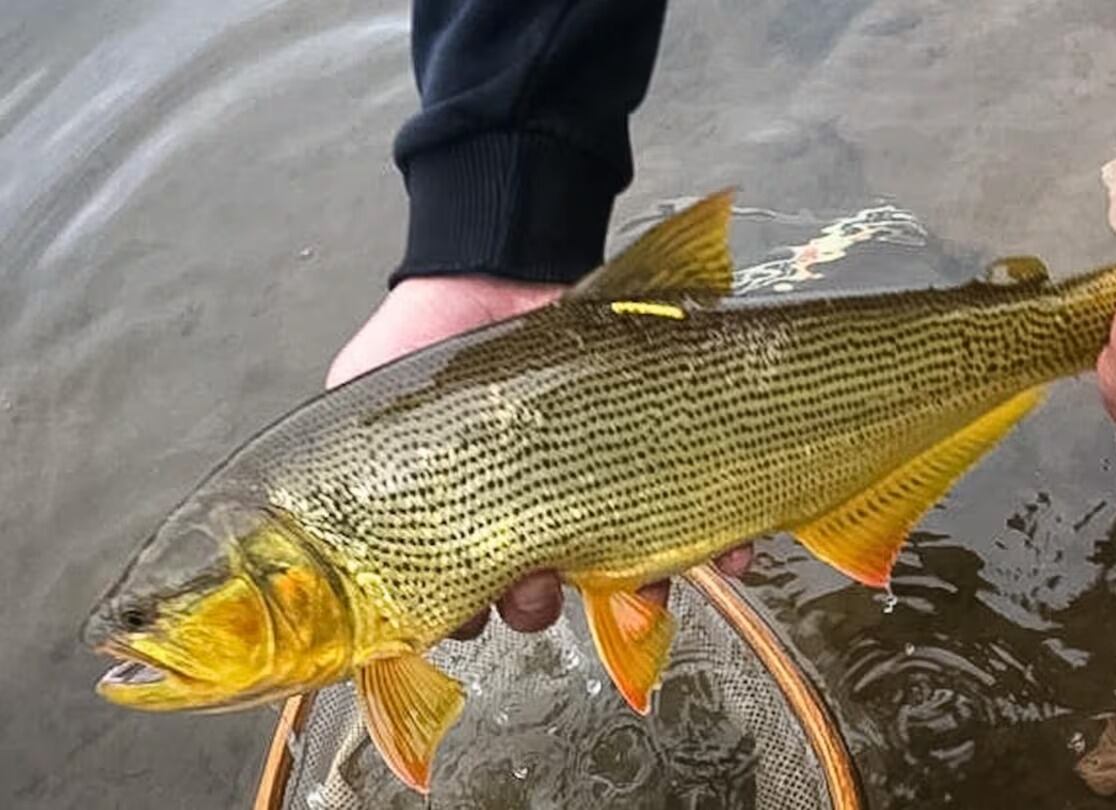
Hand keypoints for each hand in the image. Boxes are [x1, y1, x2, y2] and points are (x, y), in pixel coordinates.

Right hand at [328, 275, 752, 639]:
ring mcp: (595, 496)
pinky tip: (731, 555)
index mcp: (458, 520)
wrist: (501, 262)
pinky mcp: (654, 464)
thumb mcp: (362, 396)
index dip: (467, 617)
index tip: (468, 610)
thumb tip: (301, 546)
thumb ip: (336, 468)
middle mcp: (527, 519)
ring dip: (637, 591)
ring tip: (644, 576)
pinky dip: (715, 551)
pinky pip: (691, 523)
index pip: (462, 601)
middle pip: (543, 597)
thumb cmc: (430, 337)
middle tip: (537, 581)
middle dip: (544, 602)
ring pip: (622, 576)